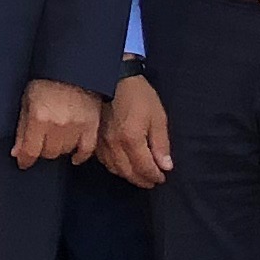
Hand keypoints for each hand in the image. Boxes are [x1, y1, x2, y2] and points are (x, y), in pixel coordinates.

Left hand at [14, 78, 102, 167]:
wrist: (73, 65)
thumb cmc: (46, 80)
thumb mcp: (27, 99)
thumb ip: (21, 128)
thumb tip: (17, 153)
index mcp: (39, 117)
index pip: (30, 151)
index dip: (25, 159)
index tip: (23, 161)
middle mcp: (58, 124)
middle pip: (48, 153)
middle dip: (42, 149)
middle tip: (41, 140)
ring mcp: (77, 126)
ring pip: (65, 152)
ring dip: (59, 148)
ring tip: (57, 137)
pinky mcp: (92, 125)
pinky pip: (86, 150)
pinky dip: (80, 155)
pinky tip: (74, 155)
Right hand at [100, 74, 172, 188]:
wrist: (114, 78)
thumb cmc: (139, 95)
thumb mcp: (157, 116)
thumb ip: (161, 143)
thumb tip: (165, 166)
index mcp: (132, 139)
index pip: (144, 168)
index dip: (155, 176)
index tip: (162, 178)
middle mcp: (114, 145)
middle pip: (129, 173)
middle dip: (142, 180)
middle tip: (152, 181)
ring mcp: (102, 143)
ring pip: (115, 170)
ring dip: (129, 176)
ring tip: (139, 176)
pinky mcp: (94, 139)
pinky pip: (104, 161)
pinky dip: (116, 168)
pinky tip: (123, 166)